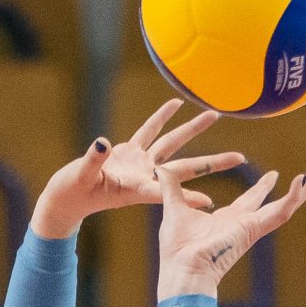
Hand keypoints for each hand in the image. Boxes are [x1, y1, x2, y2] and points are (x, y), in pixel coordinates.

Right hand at [31, 100, 244, 239]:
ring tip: (214, 115)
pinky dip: (161, 117)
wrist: (65, 198)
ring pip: (172, 143)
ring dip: (193, 130)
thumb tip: (102, 142)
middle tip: (241, 158)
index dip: (188, 197)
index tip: (211, 202)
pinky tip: (176, 104)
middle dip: (213, 163)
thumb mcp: (80, 178)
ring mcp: (139, 164)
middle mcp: (144, 177)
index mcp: (135, 189)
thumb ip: (92, 161)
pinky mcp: (128, 153)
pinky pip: (149, 131)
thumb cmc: (71, 194)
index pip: (167, 192)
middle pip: (185, 167)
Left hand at [156, 160, 305, 300]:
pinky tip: (303, 182)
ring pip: (286, 206)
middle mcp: (244, 224)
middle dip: (293, 189)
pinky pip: (280, 212)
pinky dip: (293, 197)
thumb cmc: (175, 248)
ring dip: (304, 190)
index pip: (251, 201)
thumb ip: (171, 186)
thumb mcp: (173, 207)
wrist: (182, 270)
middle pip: (275, 202)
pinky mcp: (255, 230)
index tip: (273, 175)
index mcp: (228, 220)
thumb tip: (161, 168)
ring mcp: (252, 228)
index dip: (262, 187)